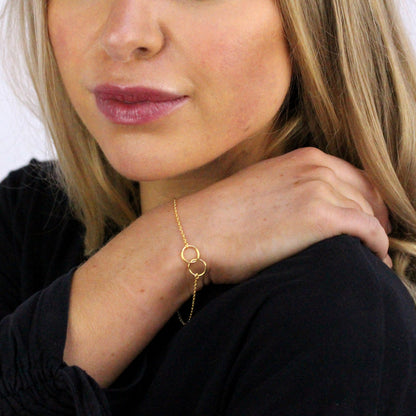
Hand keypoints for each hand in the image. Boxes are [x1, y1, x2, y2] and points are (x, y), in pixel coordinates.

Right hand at [178, 147, 390, 284]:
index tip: (373, 216)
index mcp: (304, 158)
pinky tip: (377, 259)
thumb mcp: (263, 186)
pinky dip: (378, 246)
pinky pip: (369, 232)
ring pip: (369, 213)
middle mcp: (317, 169)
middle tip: (379, 236)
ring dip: (377, 234)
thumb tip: (308, 208)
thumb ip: (293, 187)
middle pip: (367, 193)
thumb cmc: (223, 215)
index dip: (369, 198)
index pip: (355, 176)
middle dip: (378, 215)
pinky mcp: (322, 219)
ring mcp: (320, 191)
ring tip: (376, 253)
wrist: (200, 230)